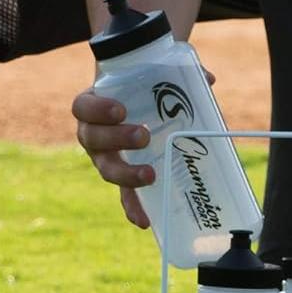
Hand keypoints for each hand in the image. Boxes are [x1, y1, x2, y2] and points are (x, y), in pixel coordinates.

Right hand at [70, 69, 217, 230]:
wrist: (138, 100)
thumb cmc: (143, 85)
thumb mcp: (154, 73)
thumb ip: (177, 72)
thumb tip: (208, 79)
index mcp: (93, 105)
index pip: (83, 107)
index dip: (97, 110)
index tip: (121, 110)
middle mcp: (94, 133)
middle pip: (94, 140)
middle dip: (117, 139)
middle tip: (144, 135)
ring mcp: (106, 158)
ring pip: (106, 169)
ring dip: (126, 174)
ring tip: (150, 174)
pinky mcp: (124, 177)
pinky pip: (124, 195)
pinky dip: (133, 207)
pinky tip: (145, 220)